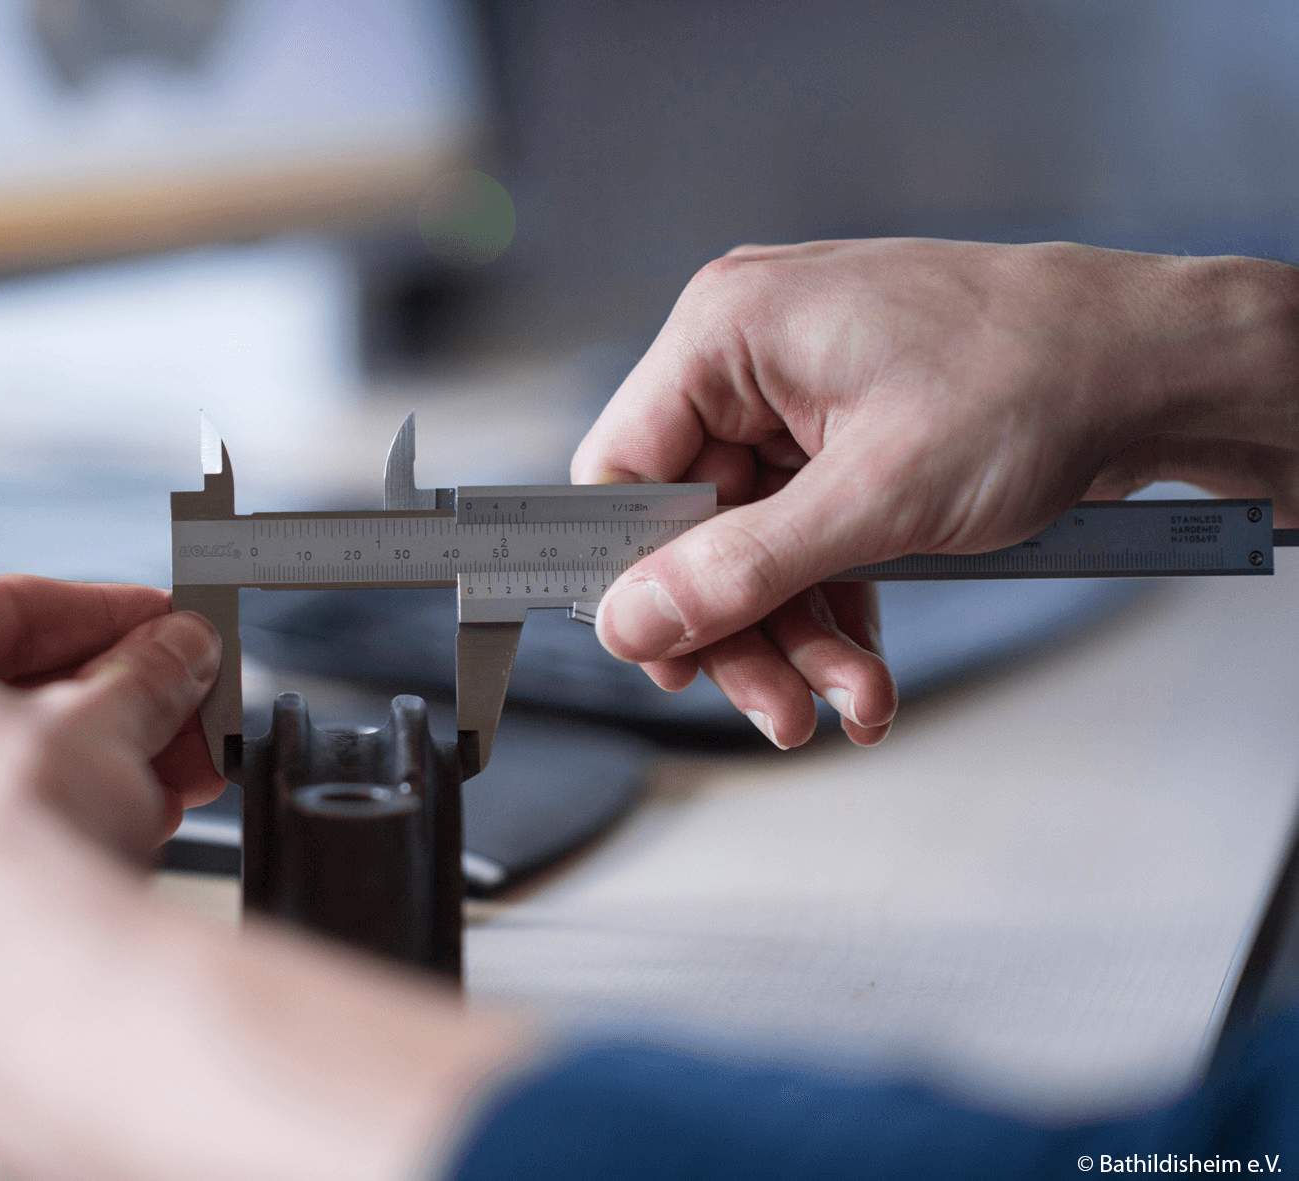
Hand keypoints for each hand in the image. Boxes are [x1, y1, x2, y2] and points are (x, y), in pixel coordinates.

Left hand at [0, 574, 525, 1179]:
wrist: (31, 1008)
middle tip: (172, 705)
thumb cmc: (22, 853)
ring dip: (76, 780)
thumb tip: (172, 654)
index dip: (98, 612)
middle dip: (97, 707)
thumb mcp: (116, 718)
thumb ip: (147, 670)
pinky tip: (110, 851)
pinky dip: (27, 855)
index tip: (155, 623)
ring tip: (165, 783)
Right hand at [574, 238, 1298, 748]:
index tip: (667, 657)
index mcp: (726, 333)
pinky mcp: (842, 437)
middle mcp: (749, 358)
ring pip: (751, 546)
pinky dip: (833, 606)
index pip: (622, 472)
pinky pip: (804, 538)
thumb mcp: (876, 498)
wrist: (1158, 365)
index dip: (634, 576)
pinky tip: (866, 668)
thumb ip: (740, 569)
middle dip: (741, 629)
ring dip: (797, 635)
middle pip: (690, 527)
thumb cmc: (1037, 380)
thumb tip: (629, 622)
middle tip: (777, 707)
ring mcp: (798, 398)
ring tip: (851, 699)